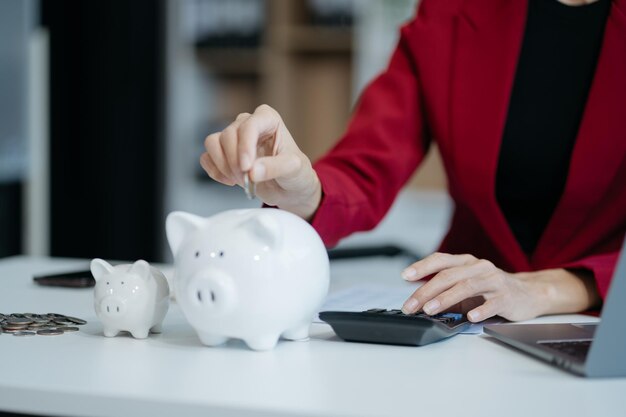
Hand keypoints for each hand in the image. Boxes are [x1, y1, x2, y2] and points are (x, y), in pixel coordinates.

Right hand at [200, 104, 321, 219]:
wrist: (289, 189)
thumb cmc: (295, 174)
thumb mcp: (294, 170)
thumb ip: (275, 167)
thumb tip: (251, 171)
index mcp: (268, 119)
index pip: (249, 125)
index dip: (244, 146)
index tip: (246, 167)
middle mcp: (248, 123)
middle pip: (228, 135)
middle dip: (235, 161)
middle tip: (248, 179)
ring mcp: (234, 137)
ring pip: (213, 143)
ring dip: (223, 166)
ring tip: (241, 180)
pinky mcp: (223, 153)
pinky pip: (206, 157)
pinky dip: (214, 171)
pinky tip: (230, 181)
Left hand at [400, 252, 599, 322]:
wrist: (530, 293)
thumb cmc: (492, 290)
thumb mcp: (467, 286)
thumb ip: (446, 290)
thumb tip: (420, 302)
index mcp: (466, 262)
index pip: (440, 260)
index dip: (422, 266)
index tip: (405, 276)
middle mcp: (479, 267)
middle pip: (448, 276)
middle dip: (426, 291)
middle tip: (411, 305)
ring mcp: (494, 280)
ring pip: (466, 286)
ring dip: (445, 298)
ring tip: (430, 310)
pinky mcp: (508, 296)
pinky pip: (492, 303)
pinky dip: (480, 310)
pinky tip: (470, 318)